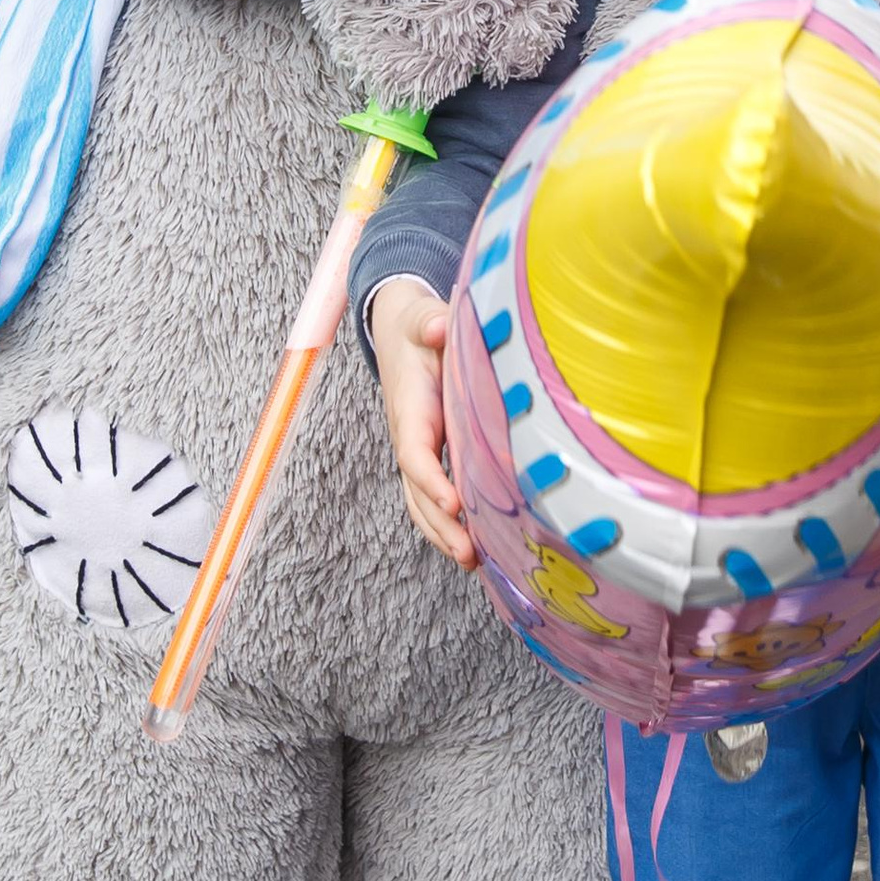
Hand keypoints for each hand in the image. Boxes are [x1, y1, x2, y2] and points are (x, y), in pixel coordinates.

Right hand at [368, 277, 474, 569]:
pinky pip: (434, 497)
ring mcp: (418, 452)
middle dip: (439, 525)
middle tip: (468, 553)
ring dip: (443, 535)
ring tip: (474, 562)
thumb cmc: (418, 328)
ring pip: (422, 503)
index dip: (431, 480)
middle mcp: (409, 437)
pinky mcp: (432, 457)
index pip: (415, 453)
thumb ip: (430, 322)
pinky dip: (449, 526)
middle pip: (416, 492)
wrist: (400, 333)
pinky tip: (479, 548)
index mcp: (410, 409)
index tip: (454, 503)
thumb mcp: (422, 318)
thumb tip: (439, 328)